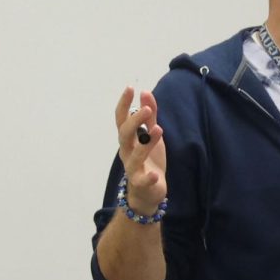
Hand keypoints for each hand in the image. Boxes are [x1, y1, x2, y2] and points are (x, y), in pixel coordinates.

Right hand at [115, 86, 166, 214]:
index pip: (121, 119)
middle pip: (124, 135)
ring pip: (135, 155)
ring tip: (158, 130)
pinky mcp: (141, 183)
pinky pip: (142, 181)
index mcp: (128, 139)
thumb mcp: (151, 134)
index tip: (130, 88)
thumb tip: (145, 91)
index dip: (124, 104)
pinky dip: (148, 178)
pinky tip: (155, 174)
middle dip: (134, 121)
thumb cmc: (149, 160)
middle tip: (147, 109)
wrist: (148, 192)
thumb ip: (149, 115)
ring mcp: (133, 168)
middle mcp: (126, 152)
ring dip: (146, 143)